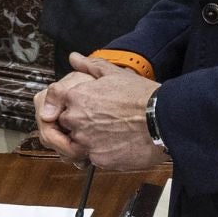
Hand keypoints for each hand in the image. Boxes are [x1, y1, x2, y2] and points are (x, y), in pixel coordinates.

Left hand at [35, 55, 164, 170]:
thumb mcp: (115, 73)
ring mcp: (86, 141)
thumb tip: (74, 58)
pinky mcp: (99, 159)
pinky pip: (93, 158)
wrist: (164, 120)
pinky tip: (118, 145)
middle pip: (65, 123)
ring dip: (88, 140)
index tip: (62, 108)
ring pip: (77, 143)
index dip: (58, 103)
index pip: (53, 99)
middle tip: (100, 120)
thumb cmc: (142, 96)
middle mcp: (76, 119)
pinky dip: (102, 153)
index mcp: (77, 97)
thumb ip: (90, 65)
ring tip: (111, 134)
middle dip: (77, 121)